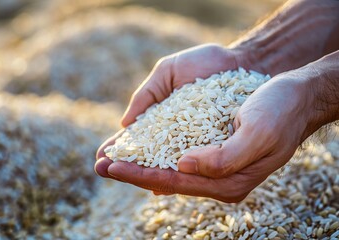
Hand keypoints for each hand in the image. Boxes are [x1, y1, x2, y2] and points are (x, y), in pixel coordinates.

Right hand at [95, 44, 247, 178]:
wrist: (243, 62)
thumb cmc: (206, 64)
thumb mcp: (169, 72)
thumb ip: (147, 95)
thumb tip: (124, 123)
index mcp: (163, 120)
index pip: (137, 139)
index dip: (119, 148)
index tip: (100, 156)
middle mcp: (177, 139)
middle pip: (148, 158)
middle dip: (124, 164)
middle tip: (102, 168)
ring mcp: (196, 147)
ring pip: (167, 166)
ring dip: (142, 173)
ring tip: (118, 173)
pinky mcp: (217, 151)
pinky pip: (194, 166)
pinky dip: (175, 174)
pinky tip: (156, 182)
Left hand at [96, 71, 313, 201]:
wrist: (295, 96)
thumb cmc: (279, 112)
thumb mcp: (258, 134)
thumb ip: (222, 159)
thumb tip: (183, 166)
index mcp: (228, 181)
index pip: (174, 181)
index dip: (139, 174)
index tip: (111, 166)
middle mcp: (218, 177)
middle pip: (166, 177)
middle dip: (132, 171)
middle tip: (99, 164)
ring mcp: (215, 163)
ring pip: (168, 167)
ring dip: (140, 161)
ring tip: (112, 156)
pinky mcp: (213, 148)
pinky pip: (177, 153)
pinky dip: (155, 150)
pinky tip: (139, 147)